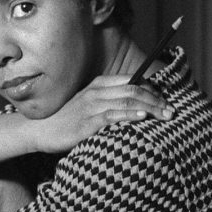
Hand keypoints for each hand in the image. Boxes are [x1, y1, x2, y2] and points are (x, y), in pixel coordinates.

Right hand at [32, 75, 172, 153]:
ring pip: (127, 100)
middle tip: (172, 111)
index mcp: (99, 84)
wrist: (38, 130)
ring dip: (150, 107)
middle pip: (134, 90)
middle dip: (157, 99)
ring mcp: (91, 106)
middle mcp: (97, 91)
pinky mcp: (86, 122)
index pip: (132, 81)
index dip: (153, 89)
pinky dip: (129, 115)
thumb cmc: (67, 120)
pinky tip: (142, 117)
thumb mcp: (89, 106)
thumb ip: (109, 103)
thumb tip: (135, 107)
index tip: (167, 100)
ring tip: (165, 115)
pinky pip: (112, 115)